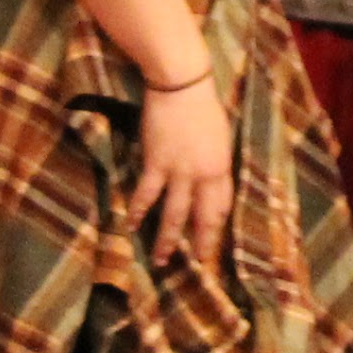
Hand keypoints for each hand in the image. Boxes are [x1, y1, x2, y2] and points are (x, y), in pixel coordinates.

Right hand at [128, 68, 237, 273]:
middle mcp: (204, 175)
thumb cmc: (202, 105)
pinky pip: (146, 194)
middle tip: (196, 267)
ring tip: (161, 260)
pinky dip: (137, 211)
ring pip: (174, 214)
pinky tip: (129, 225)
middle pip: (203, 217)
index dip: (217, 228)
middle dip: (199, 244)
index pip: (222, 207)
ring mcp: (180, 171)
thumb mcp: (219, 137)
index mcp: (222, 167)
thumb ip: (215, 160)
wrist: (181, 86)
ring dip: (167, 239)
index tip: (213, 245)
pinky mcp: (156, 163)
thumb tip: (209, 178)